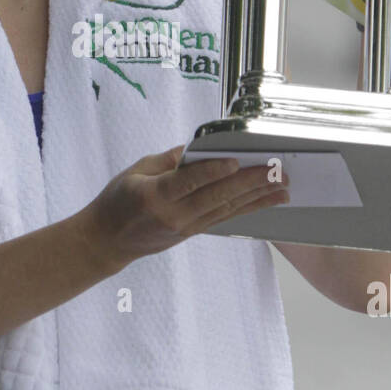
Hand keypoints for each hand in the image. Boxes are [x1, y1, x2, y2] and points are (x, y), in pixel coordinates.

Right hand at [84, 145, 288, 264]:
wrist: (107, 241)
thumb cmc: (117, 200)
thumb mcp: (135, 171)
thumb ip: (168, 160)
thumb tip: (198, 148)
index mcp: (154, 195)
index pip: (189, 182)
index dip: (213, 171)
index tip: (237, 161)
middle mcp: (173, 214)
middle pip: (217, 196)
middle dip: (250, 183)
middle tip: (277, 171)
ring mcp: (185, 227)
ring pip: (227, 209)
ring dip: (258, 197)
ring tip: (283, 187)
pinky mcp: (192, 232)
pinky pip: (224, 218)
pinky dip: (247, 208)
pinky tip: (266, 201)